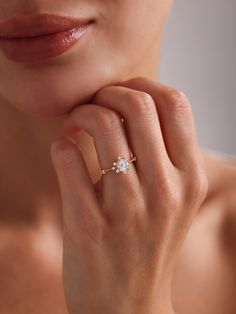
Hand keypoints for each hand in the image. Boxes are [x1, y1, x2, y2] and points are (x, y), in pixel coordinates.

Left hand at [50, 76, 207, 313]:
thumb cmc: (149, 244)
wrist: (128, 306)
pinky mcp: (89, 224)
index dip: (143, 86)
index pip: (174, 103)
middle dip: (107, 93)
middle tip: (94, 104)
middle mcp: (165, 190)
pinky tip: (65, 151)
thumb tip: (133, 105)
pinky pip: (68, 157)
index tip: (121, 93)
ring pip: (101, 123)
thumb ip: (164, 154)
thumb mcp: (175, 199)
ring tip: (75, 124)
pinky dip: (61, 144)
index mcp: (189, 178)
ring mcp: (127, 208)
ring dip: (80, 113)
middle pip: (137, 104)